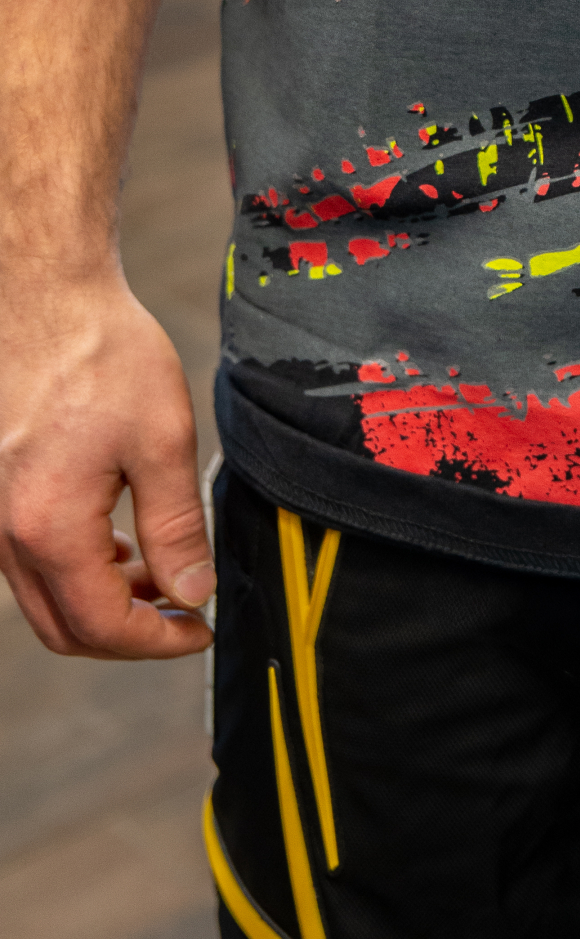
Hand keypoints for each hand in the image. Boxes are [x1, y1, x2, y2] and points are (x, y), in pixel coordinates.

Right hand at [0, 269, 214, 656]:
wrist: (44, 297)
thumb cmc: (100, 354)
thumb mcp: (162, 440)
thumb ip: (177, 526)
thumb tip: (192, 591)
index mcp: (48, 527)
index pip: (102, 625)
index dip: (158, 641)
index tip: (200, 628)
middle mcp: (6, 533)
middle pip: (64, 629)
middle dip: (130, 635)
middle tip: (185, 614)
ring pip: (45, 598)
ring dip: (103, 603)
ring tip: (162, 572)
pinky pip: (31, 561)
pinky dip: (77, 570)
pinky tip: (120, 543)